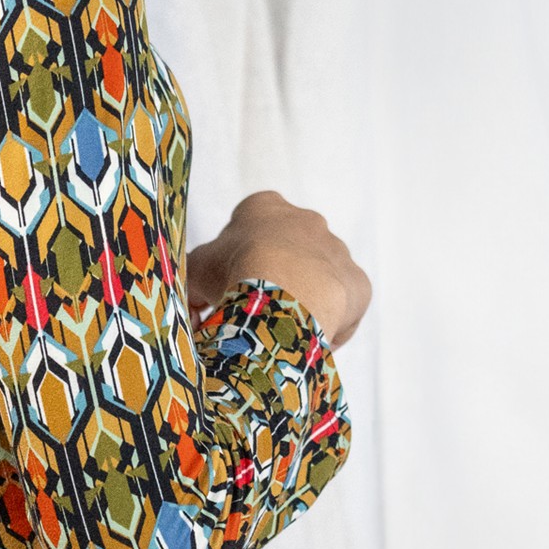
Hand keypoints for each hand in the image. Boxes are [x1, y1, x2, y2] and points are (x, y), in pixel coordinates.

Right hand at [186, 191, 371, 350]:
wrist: (282, 295)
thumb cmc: (233, 275)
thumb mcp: (195, 272)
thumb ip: (192, 284)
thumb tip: (190, 310)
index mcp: (264, 207)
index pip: (249, 225)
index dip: (237, 258)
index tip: (229, 284)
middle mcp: (307, 221)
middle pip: (288, 251)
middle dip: (274, 277)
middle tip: (255, 309)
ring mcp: (337, 251)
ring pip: (318, 279)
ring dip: (303, 300)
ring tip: (282, 329)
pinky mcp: (358, 283)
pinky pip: (344, 308)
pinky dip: (329, 324)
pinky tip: (307, 341)